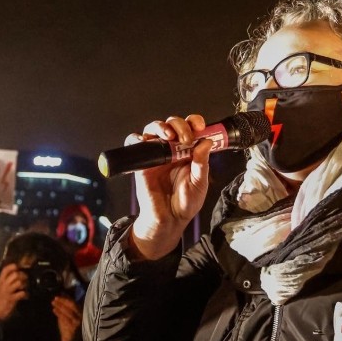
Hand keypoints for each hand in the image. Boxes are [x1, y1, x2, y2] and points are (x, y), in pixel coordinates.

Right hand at [0, 264, 27, 320]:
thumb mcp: (0, 287)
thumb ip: (7, 280)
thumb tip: (18, 273)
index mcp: (0, 281)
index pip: (6, 269)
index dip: (13, 266)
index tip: (19, 268)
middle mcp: (4, 284)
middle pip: (15, 274)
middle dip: (23, 275)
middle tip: (25, 279)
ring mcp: (8, 292)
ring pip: (19, 282)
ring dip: (25, 284)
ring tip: (25, 288)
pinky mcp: (12, 299)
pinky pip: (22, 293)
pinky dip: (26, 294)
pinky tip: (25, 296)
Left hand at [52, 295, 81, 340]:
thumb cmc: (71, 330)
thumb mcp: (70, 318)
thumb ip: (67, 308)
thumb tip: (62, 296)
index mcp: (81, 313)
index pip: (75, 303)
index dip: (67, 297)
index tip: (61, 293)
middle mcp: (81, 317)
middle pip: (72, 306)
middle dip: (63, 300)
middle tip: (56, 297)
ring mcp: (77, 323)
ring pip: (68, 311)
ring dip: (60, 306)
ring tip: (54, 302)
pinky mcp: (73, 328)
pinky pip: (65, 319)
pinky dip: (59, 313)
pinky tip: (54, 310)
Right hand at [128, 114, 211, 259]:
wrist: (169, 219)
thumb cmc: (186, 203)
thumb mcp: (200, 183)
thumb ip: (202, 162)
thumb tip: (206, 141)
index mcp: (188, 151)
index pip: (190, 127)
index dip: (194, 121)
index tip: (200, 126)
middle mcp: (172, 149)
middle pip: (172, 124)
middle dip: (179, 125)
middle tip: (185, 138)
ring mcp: (156, 154)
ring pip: (153, 129)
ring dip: (160, 126)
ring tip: (168, 136)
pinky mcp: (142, 162)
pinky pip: (135, 144)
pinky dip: (137, 138)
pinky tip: (144, 141)